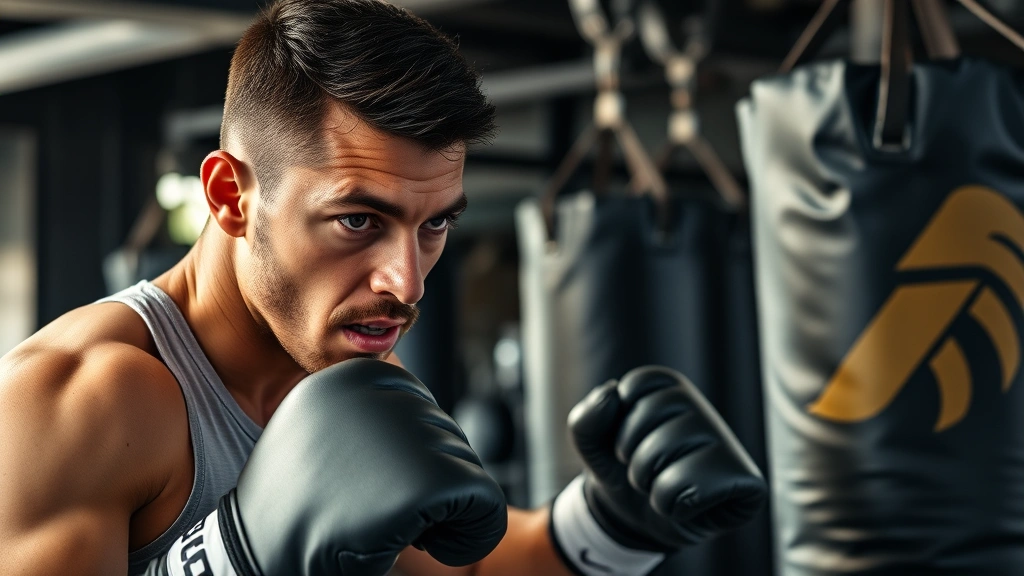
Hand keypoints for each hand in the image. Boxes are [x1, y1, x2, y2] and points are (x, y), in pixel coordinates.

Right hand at [148, 359, 506, 575]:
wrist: (259, 556)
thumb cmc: (294, 506)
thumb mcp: (319, 432)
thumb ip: (368, 412)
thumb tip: (417, 401)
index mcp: (360, 372)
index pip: (426, 417)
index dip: (406, 466)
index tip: (363, 488)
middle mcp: (385, 390)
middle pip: (451, 444)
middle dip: (425, 488)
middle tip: (370, 512)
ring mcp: (406, 432)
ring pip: (469, 473)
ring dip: (439, 511)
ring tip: (380, 522)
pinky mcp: (427, 480)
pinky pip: (484, 507)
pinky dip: (468, 535)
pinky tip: (417, 544)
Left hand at [551, 365, 766, 574]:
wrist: (634, 521)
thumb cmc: (620, 472)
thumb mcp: (591, 445)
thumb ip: (586, 417)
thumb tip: (612, 392)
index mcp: (672, 390)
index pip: (634, 387)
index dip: (618, 423)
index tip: (627, 442)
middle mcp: (703, 410)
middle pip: (651, 415)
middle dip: (632, 454)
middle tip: (643, 472)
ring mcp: (729, 445)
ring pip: (672, 449)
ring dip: (650, 482)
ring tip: (660, 488)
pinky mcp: (748, 482)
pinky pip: (700, 485)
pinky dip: (674, 504)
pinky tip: (682, 506)